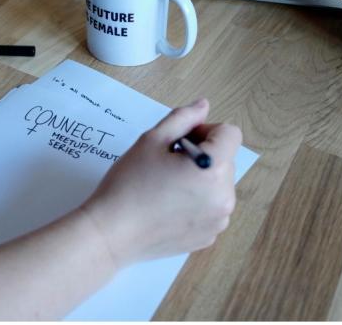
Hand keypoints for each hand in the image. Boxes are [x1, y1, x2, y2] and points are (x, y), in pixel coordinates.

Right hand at [80, 99, 240, 267]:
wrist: (111, 233)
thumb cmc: (128, 183)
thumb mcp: (151, 140)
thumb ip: (182, 118)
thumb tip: (203, 106)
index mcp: (213, 169)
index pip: (230, 134)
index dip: (206, 130)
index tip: (180, 141)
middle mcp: (224, 197)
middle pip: (225, 159)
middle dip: (202, 155)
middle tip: (167, 163)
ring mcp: (218, 220)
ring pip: (218, 184)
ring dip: (201, 178)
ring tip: (167, 186)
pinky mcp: (209, 237)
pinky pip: (211, 208)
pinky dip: (196, 202)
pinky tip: (168, 207)